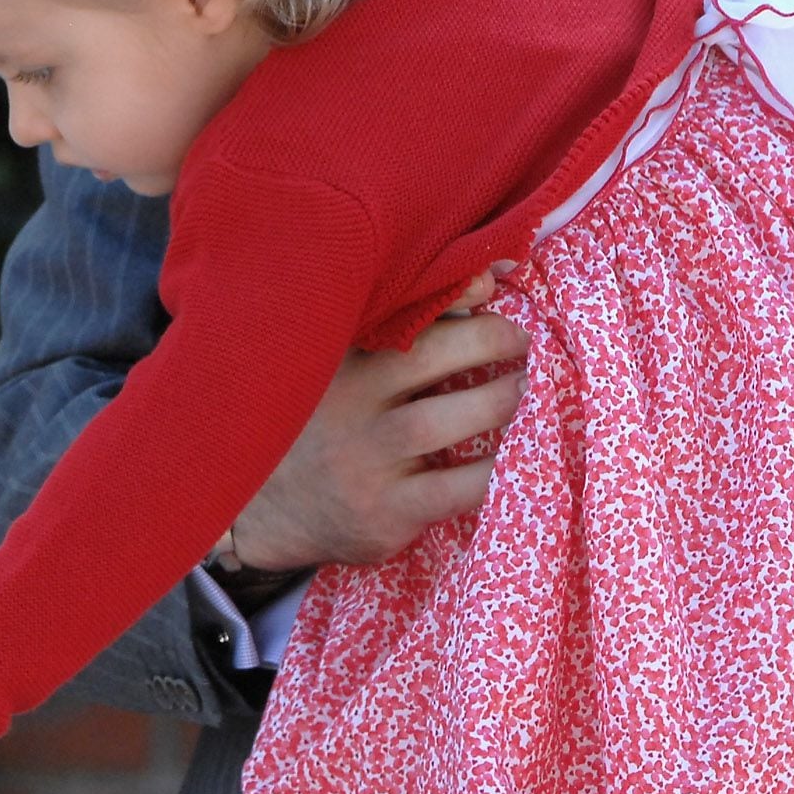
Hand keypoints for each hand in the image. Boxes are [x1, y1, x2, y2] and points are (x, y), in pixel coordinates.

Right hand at [224, 263, 529, 572]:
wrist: (270, 509)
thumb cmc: (325, 423)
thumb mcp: (347, 370)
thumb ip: (409, 328)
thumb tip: (487, 281)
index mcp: (339, 361)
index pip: (393, 312)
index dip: (448, 293)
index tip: (491, 285)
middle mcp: (345, 405)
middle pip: (421, 358)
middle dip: (484, 341)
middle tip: (521, 341)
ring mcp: (362, 461)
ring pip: (434, 424)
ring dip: (494, 402)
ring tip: (523, 391)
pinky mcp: (383, 512)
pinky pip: (452, 490)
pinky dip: (493, 471)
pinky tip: (515, 457)